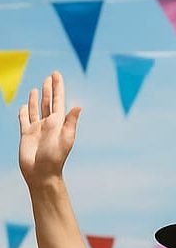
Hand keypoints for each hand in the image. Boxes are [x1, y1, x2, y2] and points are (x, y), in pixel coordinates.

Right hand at [18, 71, 80, 186]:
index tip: (56, 74)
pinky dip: (24, 111)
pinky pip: (24, 119)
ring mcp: (37, 128)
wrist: (42, 173)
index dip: (57, 87)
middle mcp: (48, 123)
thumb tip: (78, 106)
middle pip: (48, 102)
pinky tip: (24, 105)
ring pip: (36, 108)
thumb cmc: (55, 157)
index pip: (58, 100)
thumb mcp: (65, 139)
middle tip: (50, 76)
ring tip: (38, 88)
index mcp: (58, 122)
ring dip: (37, 98)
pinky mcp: (26, 134)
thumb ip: (70, 122)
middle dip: (49, 89)